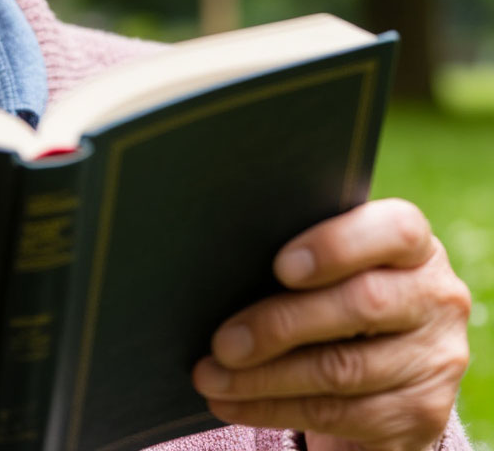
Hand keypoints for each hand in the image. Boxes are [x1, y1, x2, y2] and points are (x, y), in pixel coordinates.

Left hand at [191, 199, 469, 450]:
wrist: (389, 359)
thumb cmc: (334, 286)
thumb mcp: (331, 262)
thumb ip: (299, 253)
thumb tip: (221, 259)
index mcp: (412, 245)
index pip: (395, 231)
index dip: (337, 247)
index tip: (280, 266)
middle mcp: (436, 297)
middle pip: (361, 306)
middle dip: (280, 325)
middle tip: (222, 342)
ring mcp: (435, 359)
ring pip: (343, 370)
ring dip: (264, 378)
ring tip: (210, 376)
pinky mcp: (422, 413)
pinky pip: (340, 415)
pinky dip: (274, 408)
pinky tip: (232, 402)